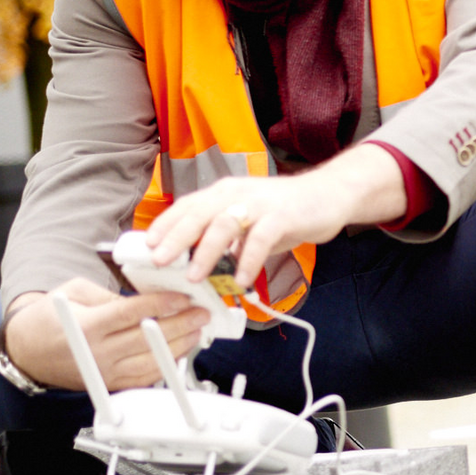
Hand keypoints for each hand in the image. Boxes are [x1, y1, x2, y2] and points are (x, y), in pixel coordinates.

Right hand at [2, 279, 209, 390]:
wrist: (25, 351)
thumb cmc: (49, 318)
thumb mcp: (74, 292)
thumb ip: (110, 295)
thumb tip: (144, 299)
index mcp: (87, 325)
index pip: (133, 313)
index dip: (162, 304)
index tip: (183, 298)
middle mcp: (96, 352)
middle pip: (147, 339)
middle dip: (180, 324)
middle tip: (201, 313)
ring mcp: (103, 372)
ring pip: (149, 362)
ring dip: (179, 347)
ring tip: (196, 331)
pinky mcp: (107, 385)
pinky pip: (142, 379)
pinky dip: (164, 367)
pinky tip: (179, 352)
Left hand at [145, 142, 406, 288]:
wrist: (329, 195)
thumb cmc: (283, 212)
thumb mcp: (247, 221)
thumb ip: (223, 238)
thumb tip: (193, 265)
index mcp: (223, 193)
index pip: (186, 206)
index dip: (164, 226)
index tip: (146, 247)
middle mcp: (237, 194)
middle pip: (198, 214)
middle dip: (175, 239)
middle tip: (159, 262)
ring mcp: (260, 203)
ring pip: (224, 224)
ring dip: (207, 252)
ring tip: (195, 277)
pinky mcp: (283, 215)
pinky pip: (261, 239)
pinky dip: (250, 260)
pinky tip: (245, 280)